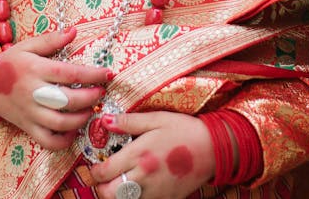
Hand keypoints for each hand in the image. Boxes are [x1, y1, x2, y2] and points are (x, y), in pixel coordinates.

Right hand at [0, 27, 111, 149]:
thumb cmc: (10, 62)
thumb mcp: (28, 46)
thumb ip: (51, 40)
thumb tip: (74, 31)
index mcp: (35, 70)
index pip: (69, 74)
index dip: (92, 75)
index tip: (108, 73)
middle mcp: (33, 93)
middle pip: (67, 101)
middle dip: (90, 98)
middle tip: (101, 92)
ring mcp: (30, 113)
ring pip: (60, 123)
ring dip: (81, 119)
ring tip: (91, 109)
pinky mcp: (27, 127)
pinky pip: (47, 141)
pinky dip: (64, 140)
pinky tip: (74, 130)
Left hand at [90, 111, 215, 198]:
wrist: (213, 148)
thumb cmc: (184, 129)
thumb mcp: (156, 119)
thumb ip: (129, 121)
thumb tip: (105, 121)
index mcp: (139, 155)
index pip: (104, 172)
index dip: (95, 170)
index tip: (97, 165)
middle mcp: (144, 177)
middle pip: (109, 194)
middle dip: (101, 187)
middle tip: (104, 178)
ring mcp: (155, 193)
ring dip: (117, 195)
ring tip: (120, 183)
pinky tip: (138, 188)